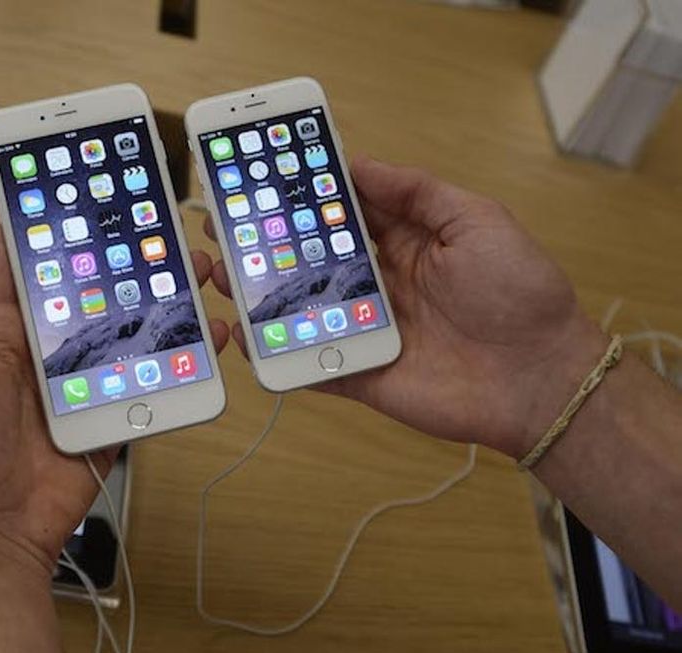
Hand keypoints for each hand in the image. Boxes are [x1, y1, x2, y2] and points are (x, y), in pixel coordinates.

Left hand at [0, 218, 228, 566]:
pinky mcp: (111, 410)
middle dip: (118, 254)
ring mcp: (81, 380)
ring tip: (193, 263)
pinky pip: (152, 376)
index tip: (60, 188)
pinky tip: (208, 330)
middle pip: (89, 289)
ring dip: (160, 294)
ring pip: (127, 324)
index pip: (20, 268)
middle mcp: (42, 351)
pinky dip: (184, 353)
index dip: (37, 230)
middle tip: (152, 219)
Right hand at [208, 156, 605, 457]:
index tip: (264, 180)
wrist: (541, 377)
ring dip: (261, 294)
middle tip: (224, 227)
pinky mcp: (361, 373)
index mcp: (404, 244)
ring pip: (301, 310)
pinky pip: (310, 365)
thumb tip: (359, 163)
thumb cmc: (519, 291)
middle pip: (313, 262)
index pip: (343, 215)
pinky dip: (277, 356)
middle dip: (270, 245)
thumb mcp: (477, 221)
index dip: (305, 198)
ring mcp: (366, 329)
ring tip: (223, 274)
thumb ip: (417, 192)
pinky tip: (245, 337)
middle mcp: (379, 284)